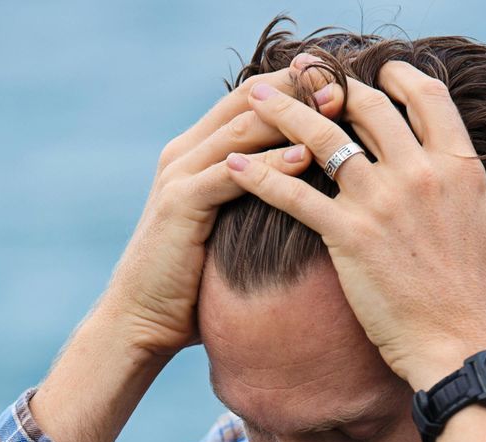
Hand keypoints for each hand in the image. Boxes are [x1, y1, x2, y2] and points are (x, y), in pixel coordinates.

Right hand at [90, 64, 342, 366]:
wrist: (142, 319)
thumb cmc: (193, 283)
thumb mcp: (230, 228)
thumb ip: (256, 198)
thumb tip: (308, 190)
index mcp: (197, 151)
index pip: (251, 98)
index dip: (295, 83)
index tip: (341, 79)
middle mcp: (185, 152)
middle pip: (248, 99)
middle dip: (298, 88)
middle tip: (344, 81)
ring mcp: (179, 174)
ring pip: (242, 128)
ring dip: (292, 117)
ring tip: (336, 110)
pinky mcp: (179, 204)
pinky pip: (231, 174)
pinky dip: (271, 163)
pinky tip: (306, 157)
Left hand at [225, 58, 485, 387]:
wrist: (466, 351)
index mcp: (461, 169)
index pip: (426, 98)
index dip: (397, 78)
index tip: (377, 74)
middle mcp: (419, 173)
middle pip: (367, 106)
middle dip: (332, 86)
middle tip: (305, 78)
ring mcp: (381, 201)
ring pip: (321, 137)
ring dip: (282, 111)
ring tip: (253, 98)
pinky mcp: (347, 235)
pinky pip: (292, 194)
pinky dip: (256, 176)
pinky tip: (230, 165)